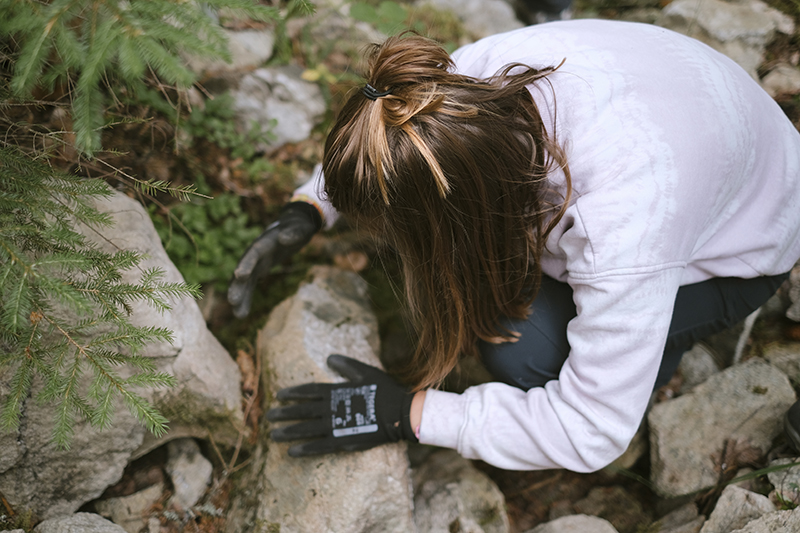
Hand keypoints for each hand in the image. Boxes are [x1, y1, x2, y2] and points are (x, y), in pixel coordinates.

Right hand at [227, 201, 320, 317]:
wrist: (294, 227)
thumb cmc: (298, 227)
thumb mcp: (300, 229)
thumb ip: (293, 234)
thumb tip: (283, 239)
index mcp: (264, 242)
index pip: (253, 253)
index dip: (246, 264)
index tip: (239, 275)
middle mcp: (255, 253)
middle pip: (244, 270)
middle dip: (238, 285)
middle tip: (232, 301)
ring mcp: (256, 262)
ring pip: (245, 282)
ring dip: (241, 297)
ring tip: (238, 315)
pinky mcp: (259, 269)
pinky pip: (250, 286)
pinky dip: (246, 298)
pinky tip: (241, 314)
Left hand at [266, 355, 417, 456]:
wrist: (400, 414)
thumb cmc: (385, 390)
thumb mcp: (366, 372)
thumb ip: (346, 365)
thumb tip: (329, 357)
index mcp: (336, 391)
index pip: (308, 392)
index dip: (292, 393)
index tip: (278, 395)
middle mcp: (332, 409)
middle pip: (302, 411)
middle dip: (284, 413)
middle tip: (268, 416)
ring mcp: (336, 426)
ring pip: (306, 430)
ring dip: (289, 432)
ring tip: (273, 435)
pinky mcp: (343, 441)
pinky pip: (319, 446)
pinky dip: (305, 449)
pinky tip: (292, 452)